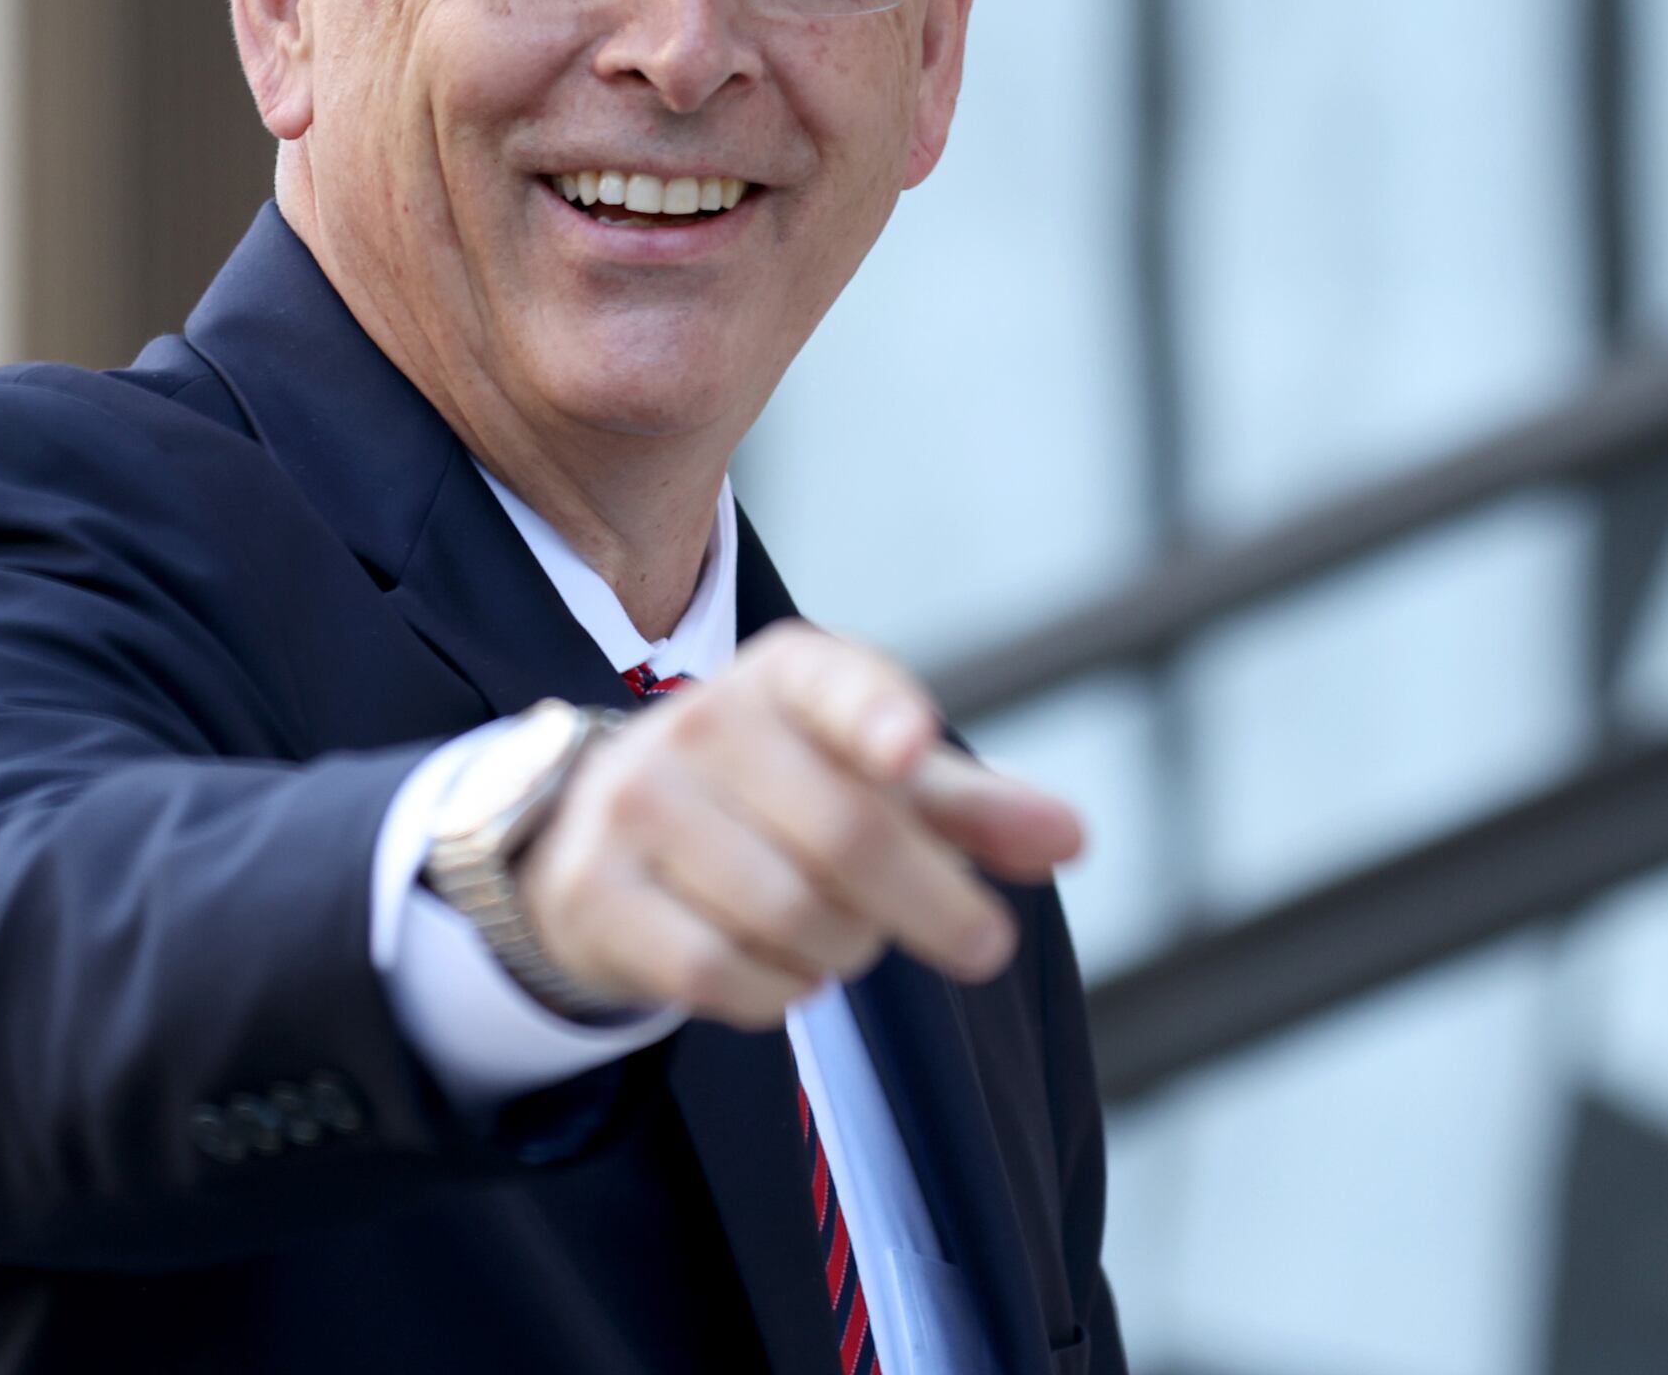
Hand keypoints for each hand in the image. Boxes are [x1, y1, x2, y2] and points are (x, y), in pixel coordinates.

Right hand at [514, 622, 1087, 1028]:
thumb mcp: (875, 781)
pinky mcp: (594, 890)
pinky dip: (776, 991)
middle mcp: (701, 721)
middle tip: (981, 943)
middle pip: (846, 834)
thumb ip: (974, 808)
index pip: (839, 685)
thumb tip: (1073, 839)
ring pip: (788, 913)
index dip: (878, 717)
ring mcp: (636, 804)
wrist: (602, 832)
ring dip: (846, 948)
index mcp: (785, 676)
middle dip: (930, 903)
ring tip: (845, 935)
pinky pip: (718, 972)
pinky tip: (783, 969)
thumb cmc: (776, 799)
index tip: (911, 751)